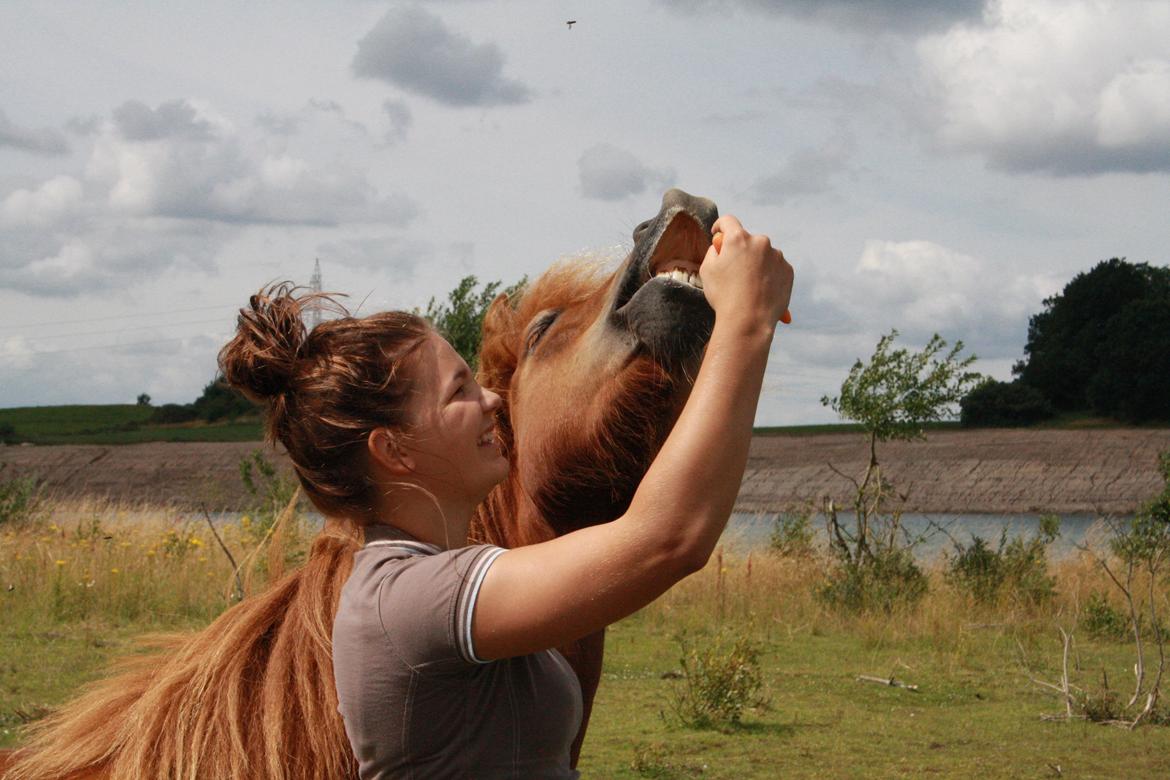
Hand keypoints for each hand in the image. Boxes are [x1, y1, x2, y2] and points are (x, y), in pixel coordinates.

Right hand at [698, 215, 793, 329]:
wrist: (749, 321)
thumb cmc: (724, 296)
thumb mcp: (707, 270)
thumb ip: (713, 252)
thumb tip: (720, 246)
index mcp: (738, 239)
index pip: (727, 222)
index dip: (720, 226)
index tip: (718, 234)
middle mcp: (760, 242)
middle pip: (748, 240)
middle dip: (741, 250)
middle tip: (734, 270)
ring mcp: (777, 256)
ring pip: (763, 254)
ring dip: (756, 264)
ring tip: (748, 287)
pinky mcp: (788, 270)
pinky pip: (776, 268)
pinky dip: (769, 275)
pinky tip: (760, 292)